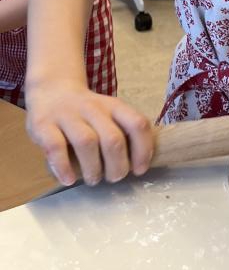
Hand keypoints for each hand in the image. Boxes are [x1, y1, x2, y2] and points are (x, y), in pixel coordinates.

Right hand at [25, 82, 153, 185]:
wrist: (52, 90)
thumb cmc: (87, 112)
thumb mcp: (109, 114)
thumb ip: (124, 132)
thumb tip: (141, 164)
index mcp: (114, 106)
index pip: (137, 124)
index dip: (143, 150)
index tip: (139, 170)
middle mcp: (93, 108)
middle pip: (113, 139)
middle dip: (118, 166)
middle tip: (114, 178)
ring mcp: (67, 115)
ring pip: (87, 142)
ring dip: (93, 168)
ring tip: (93, 179)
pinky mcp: (44, 125)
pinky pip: (55, 147)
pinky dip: (64, 167)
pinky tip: (69, 179)